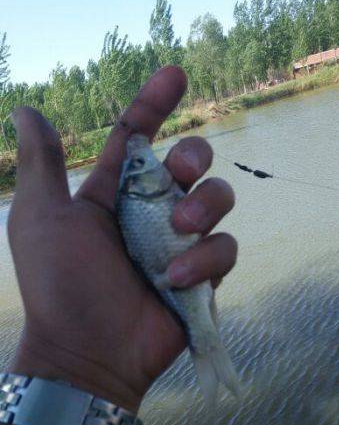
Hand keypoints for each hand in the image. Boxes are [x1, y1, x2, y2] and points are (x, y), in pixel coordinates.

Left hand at [7, 66, 236, 411]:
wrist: (86, 352)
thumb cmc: (59, 284)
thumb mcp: (42, 218)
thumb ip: (45, 164)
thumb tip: (27, 109)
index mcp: (115, 193)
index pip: (140, 136)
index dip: (155, 102)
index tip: (175, 72)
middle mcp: (153, 210)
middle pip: (193, 159)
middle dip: (194, 155)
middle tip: (178, 174)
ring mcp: (183, 242)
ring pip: (220, 197)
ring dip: (205, 205)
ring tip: (178, 230)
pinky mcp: (205, 274)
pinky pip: (225, 248)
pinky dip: (205, 258)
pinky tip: (176, 279)